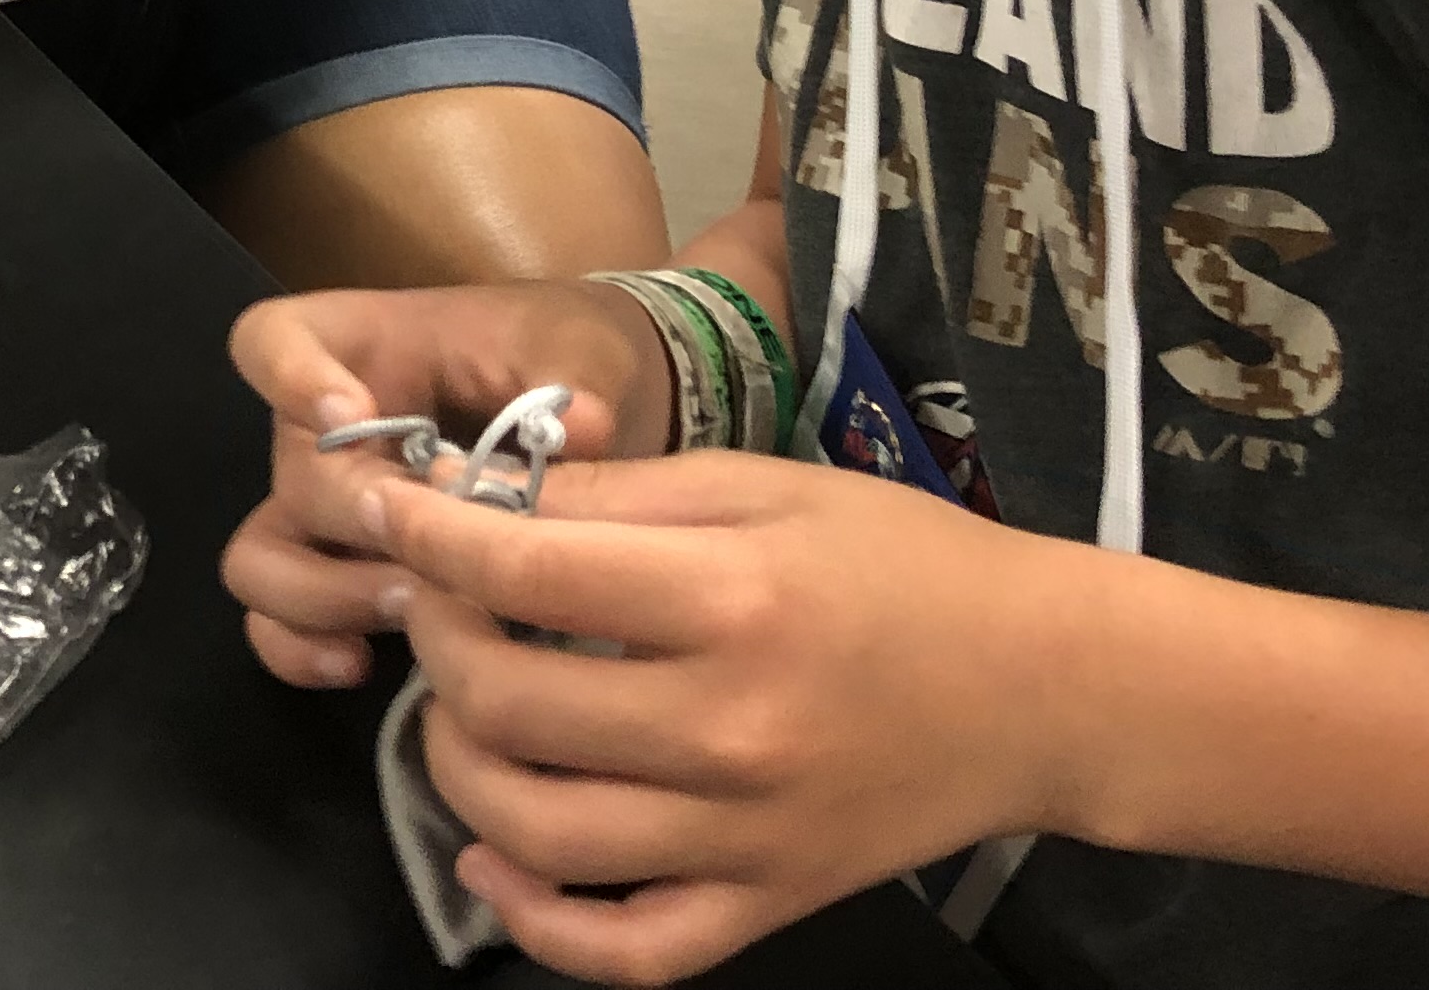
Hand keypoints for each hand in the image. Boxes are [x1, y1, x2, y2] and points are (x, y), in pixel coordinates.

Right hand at [222, 283, 669, 690]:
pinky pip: (277, 622)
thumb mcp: (582, 349)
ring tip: (410, 609)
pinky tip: (362, 666)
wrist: (596, 413)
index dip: (289, 376)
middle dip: (357, 523)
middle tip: (430, 555)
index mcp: (363, 347)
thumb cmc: (567, 359)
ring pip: (260, 560)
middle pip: (293, 477)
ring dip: (322, 595)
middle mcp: (321, 429)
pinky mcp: (339, 576)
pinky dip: (300, 649)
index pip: (274, 339)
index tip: (349, 415)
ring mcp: (323, 511)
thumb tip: (582, 425)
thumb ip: (576, 378)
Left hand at [372, 455, 1100, 985]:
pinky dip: (534, 917)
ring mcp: (744, 835)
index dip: (425, 533)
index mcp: (731, 598)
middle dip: (436, 637)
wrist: (1044, 688)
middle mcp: (728, 728)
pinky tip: (496, 856)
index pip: (521, 569)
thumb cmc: (902, 564)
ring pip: (530, 828)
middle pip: (505, 701)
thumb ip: (620, 493)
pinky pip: (622, 950)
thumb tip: (478, 496)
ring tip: (464, 707)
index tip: (384, 506)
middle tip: (438, 599)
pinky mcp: (766, 907)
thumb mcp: (764, 485)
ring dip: (455, 762)